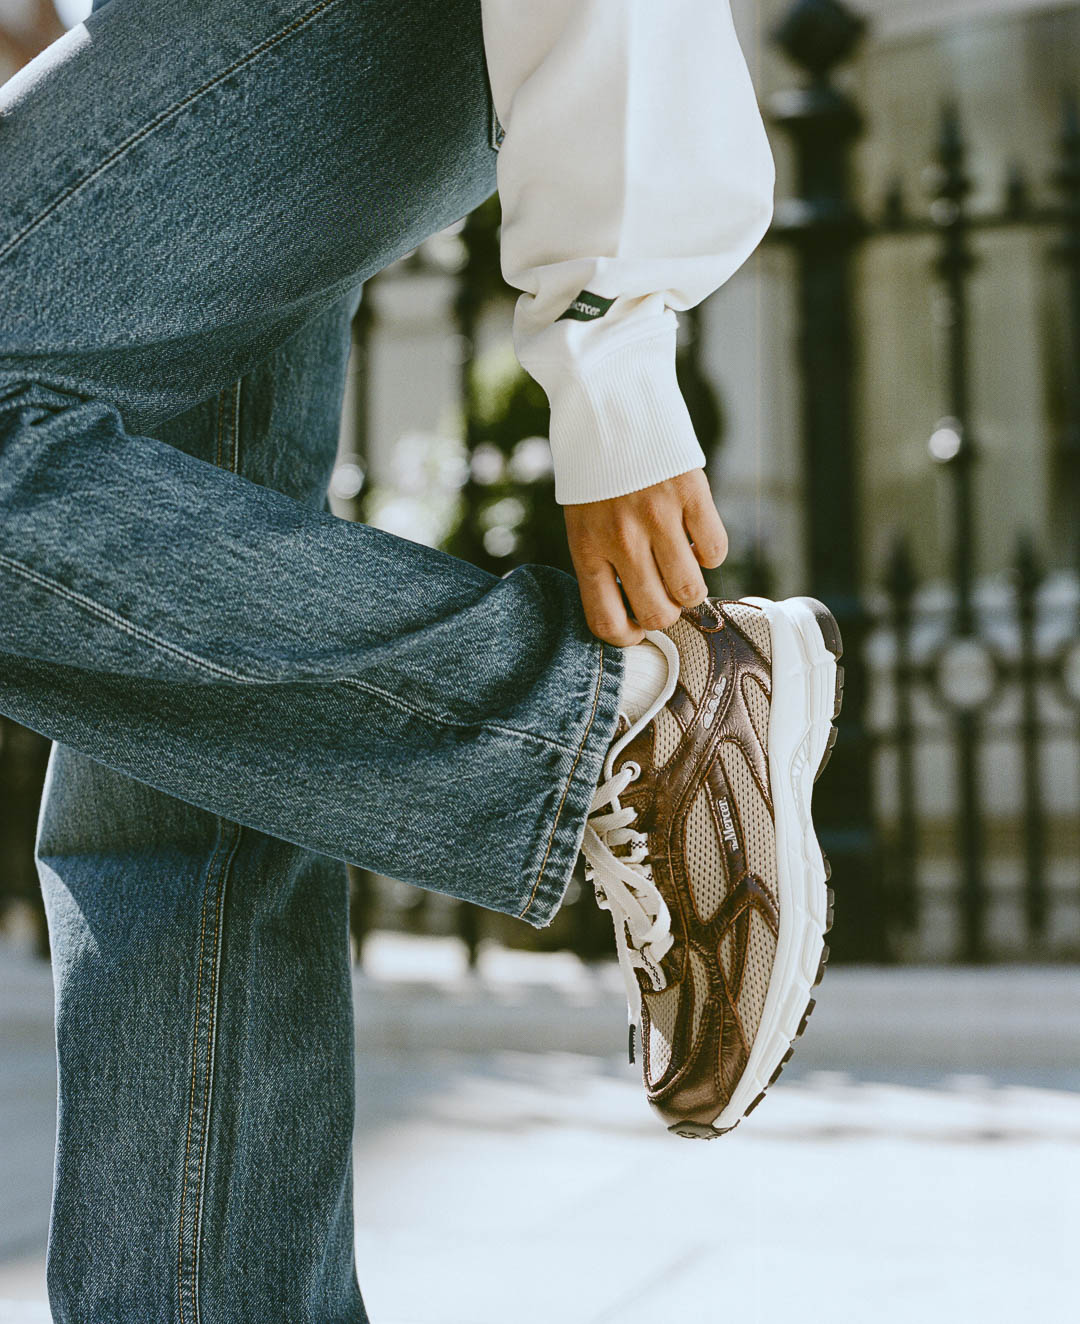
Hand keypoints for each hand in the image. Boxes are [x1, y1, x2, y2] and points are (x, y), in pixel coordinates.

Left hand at [563, 469, 727, 645]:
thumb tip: (636, 609)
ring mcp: (657, 517)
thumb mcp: (581, 518)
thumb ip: (602, 560)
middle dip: (666, 612)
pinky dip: (711, 552)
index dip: (628, 637)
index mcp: (586, 547)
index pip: (606, 621)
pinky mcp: (690, 493)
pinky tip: (695, 535)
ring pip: (691, 590)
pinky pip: (715, 550)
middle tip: (664, 591)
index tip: (637, 626)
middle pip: (658, 613)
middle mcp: (621, 538)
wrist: (608, 400)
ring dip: (691, 587)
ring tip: (681, 564)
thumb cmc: (594, 468)